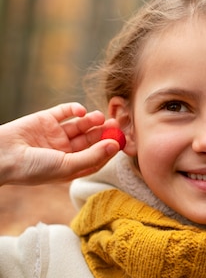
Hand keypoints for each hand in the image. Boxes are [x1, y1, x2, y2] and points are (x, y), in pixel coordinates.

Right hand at [0, 103, 120, 185]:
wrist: (2, 155)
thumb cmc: (34, 168)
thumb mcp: (67, 166)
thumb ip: (92, 155)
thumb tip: (115, 145)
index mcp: (70, 167)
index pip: (96, 157)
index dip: (109, 149)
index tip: (121, 141)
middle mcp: (65, 151)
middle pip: (90, 140)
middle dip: (104, 132)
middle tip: (117, 124)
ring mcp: (55, 135)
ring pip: (80, 125)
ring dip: (91, 121)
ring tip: (100, 117)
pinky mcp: (46, 120)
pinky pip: (64, 112)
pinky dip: (74, 109)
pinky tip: (81, 111)